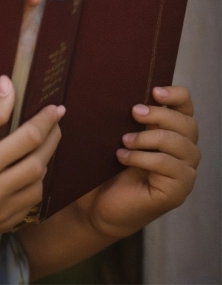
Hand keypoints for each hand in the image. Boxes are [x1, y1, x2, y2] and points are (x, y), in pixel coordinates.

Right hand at [0, 73, 63, 254]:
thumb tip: (7, 87)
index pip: (25, 139)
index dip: (43, 121)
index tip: (54, 107)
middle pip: (38, 163)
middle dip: (52, 139)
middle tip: (57, 120)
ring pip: (38, 187)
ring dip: (45, 162)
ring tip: (44, 142)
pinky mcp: (0, 228)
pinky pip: (29, 206)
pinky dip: (35, 184)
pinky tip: (30, 170)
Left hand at [76, 85, 199, 238]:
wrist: (96, 202)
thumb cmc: (104, 165)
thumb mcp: (114, 132)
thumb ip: (123, 114)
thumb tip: (111, 82)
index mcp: (171, 131)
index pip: (186, 107)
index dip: (176, 95)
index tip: (154, 90)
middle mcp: (184, 151)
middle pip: (187, 124)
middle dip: (161, 115)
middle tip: (134, 112)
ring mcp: (184, 173)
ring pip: (181, 145)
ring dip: (150, 138)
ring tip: (124, 140)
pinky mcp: (177, 192)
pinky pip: (169, 167)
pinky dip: (144, 159)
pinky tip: (122, 157)